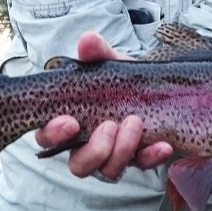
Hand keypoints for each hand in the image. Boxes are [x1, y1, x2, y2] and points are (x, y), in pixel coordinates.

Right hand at [34, 31, 172, 179]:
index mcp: (70, 122)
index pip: (48, 136)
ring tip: (136, 123)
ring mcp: (113, 156)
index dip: (53, 133)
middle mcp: (87, 145)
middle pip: (78, 164)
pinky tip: (163, 145)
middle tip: (110, 125)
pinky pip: (142, 166)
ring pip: (108, 170)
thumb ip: (98, 54)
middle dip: (94, 149)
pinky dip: (151, 157)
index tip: (69, 122)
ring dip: (122, 150)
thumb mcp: (112, 65)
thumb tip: (87, 40)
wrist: (158, 90)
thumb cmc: (121, 81)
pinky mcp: (138, 160)